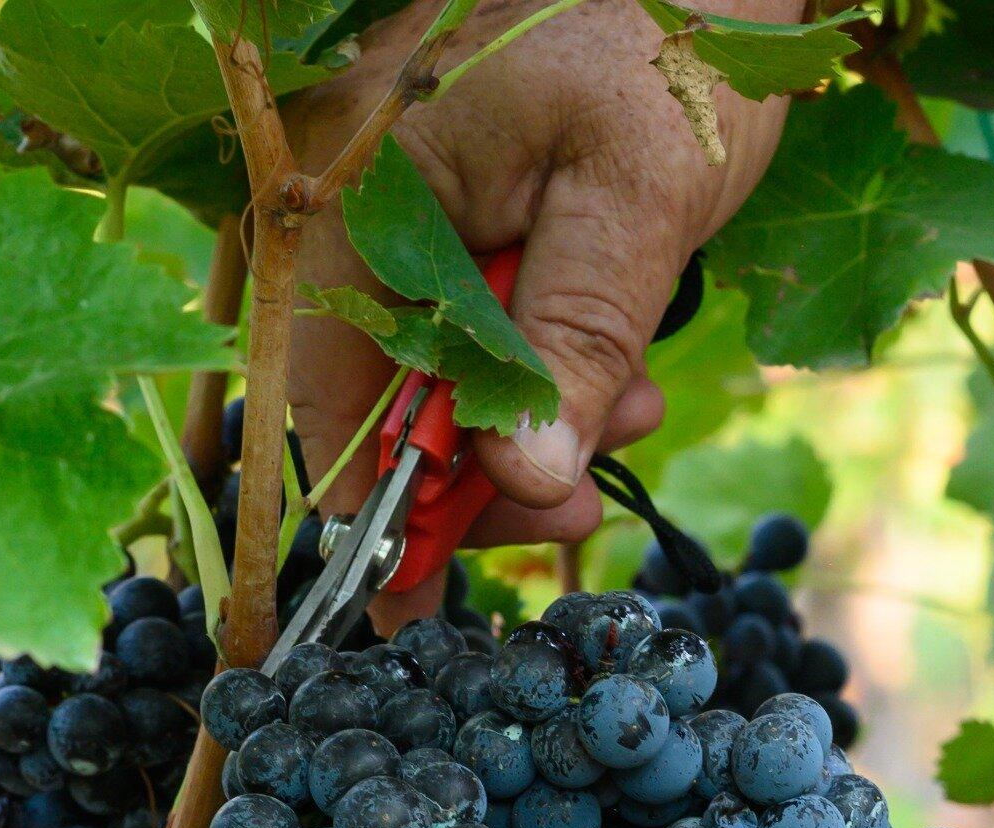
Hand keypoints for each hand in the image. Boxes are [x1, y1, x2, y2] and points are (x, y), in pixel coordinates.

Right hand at [279, 0, 800, 621]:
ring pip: (442, 380)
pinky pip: (480, 334)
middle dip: (487, 473)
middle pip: (382, 404)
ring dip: (535, 428)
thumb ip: (570, 340)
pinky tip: (623, 368)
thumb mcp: (634, 200)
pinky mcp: (461, 222)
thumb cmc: (667, 33)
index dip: (374, 510)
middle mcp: (356, 208)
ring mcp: (406, 216)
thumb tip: (525, 481)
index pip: (325, 393)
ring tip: (635, 409)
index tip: (414, 605)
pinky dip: (549, 372)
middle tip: (585, 501)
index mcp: (359, 194)